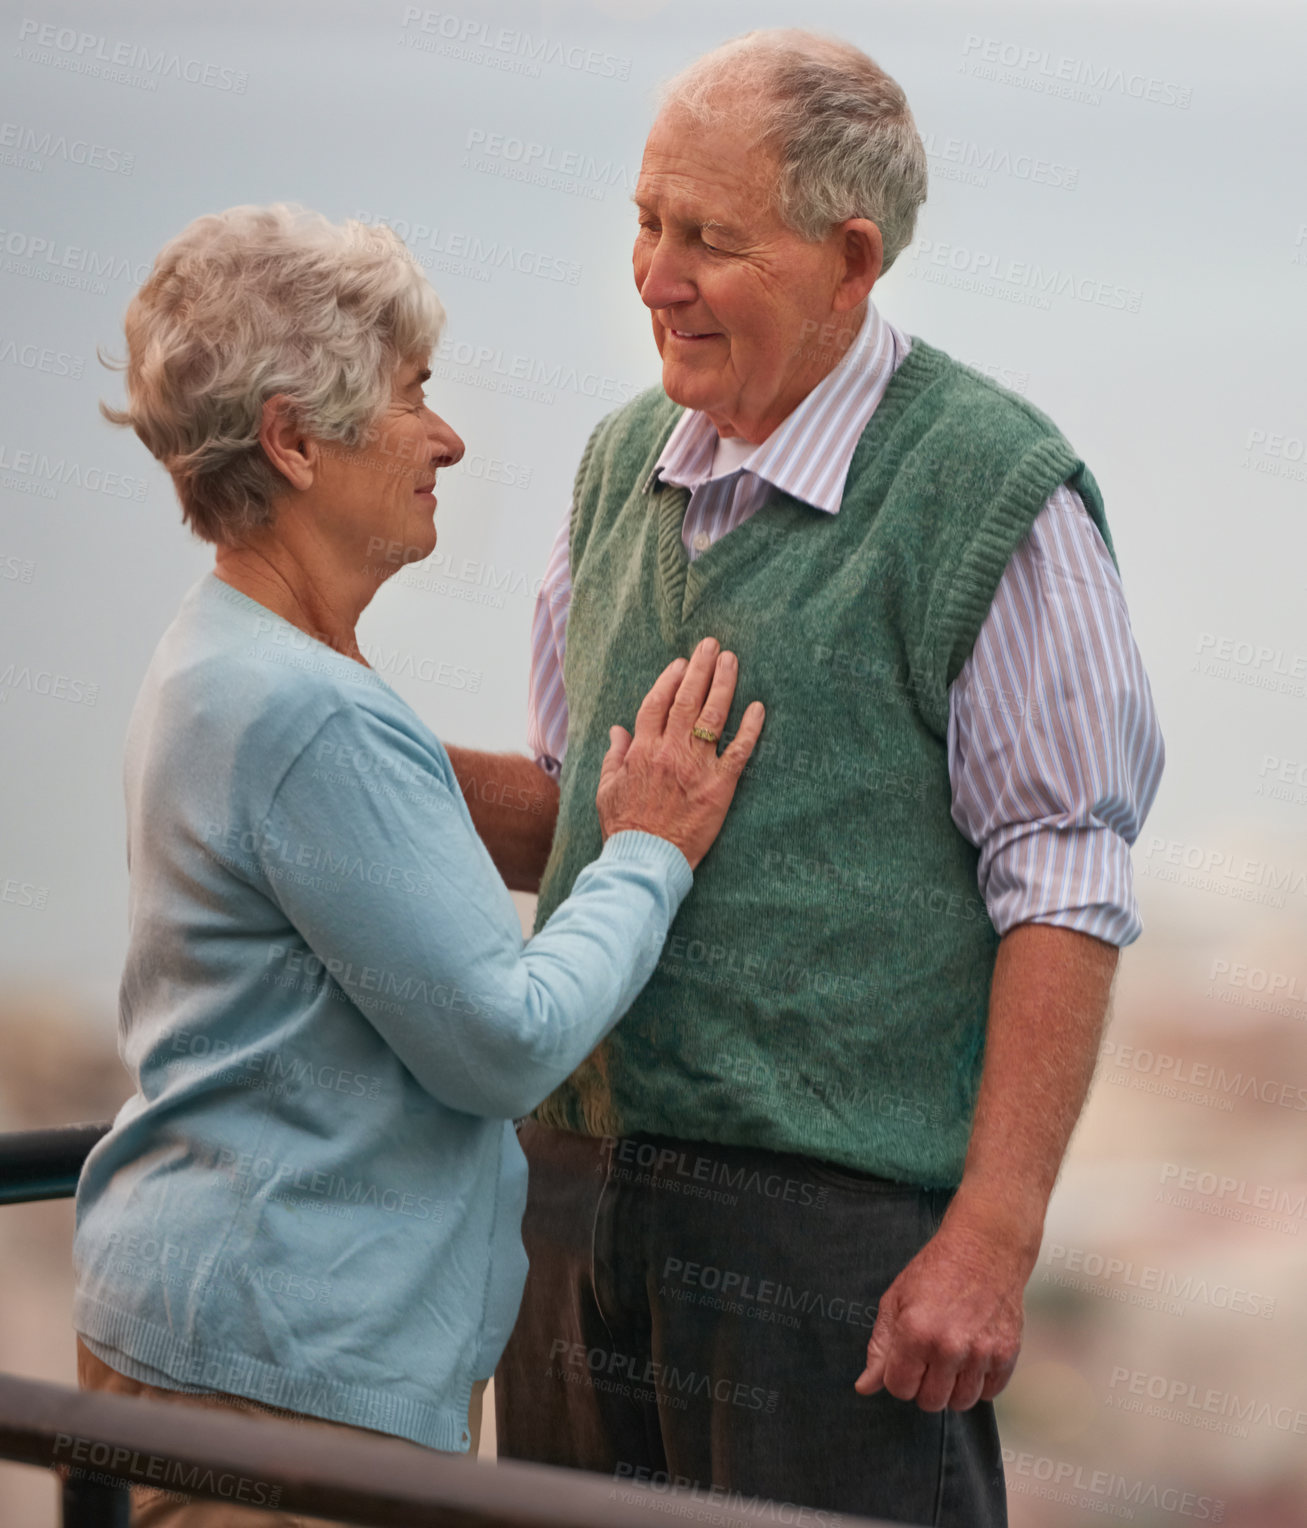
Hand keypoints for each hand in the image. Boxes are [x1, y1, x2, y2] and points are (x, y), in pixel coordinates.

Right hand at [596, 636, 763, 870]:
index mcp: (642, 750)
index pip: (657, 703)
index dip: (670, 679)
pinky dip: (750, 727)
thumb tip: (617, 731)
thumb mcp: (607, 788)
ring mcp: (696, 766)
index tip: (682, 663)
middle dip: (700, 668)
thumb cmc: (625, 827)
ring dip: (724, 684)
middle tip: (712, 645)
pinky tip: (759, 707)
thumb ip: (613, 756)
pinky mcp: (720, 785)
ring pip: (713, 715)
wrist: (646, 858)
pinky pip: (739, 750)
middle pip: (686, 699)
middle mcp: (670, 751)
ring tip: (732, 661)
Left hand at [853, 1212, 1030, 1410]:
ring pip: (961, 1403)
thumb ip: (880, 1347)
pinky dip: (980, 1382)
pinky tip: (972, 1357)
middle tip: (928, 1358)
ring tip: (950, 1359)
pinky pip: (990, 1393)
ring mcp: (982, 1352)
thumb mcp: (896, 1300)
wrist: (984, 1248)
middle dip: (924, 1385)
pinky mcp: (1007, 1354)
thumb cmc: (936, 1270)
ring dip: (953, 1388)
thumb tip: (864, 1387)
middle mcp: (950, 1347)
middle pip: (931, 1402)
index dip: (899, 1376)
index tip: (905, 1360)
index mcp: (916, 1332)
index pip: (899, 1388)